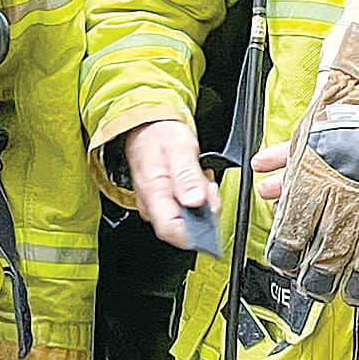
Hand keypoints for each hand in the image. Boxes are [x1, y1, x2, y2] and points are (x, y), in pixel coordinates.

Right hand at [124, 119, 219, 249]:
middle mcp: (150, 204)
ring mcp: (154, 204)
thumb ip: (188, 177)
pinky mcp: (161, 202)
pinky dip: (195, 202)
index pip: (170, 229)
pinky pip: (181, 212)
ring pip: (183, 221)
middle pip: (180, 229)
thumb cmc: (160, 135)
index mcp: (153, 192)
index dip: (195, 232)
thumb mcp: (180, 148)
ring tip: (203, 183)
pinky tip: (197, 186)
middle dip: (202, 214)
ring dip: (201, 207)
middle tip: (209, 189)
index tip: (211, 213)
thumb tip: (196, 202)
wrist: (147, 127)